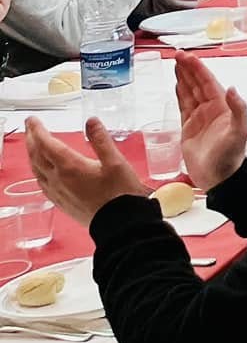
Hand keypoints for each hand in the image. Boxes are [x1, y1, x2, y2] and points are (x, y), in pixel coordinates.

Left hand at [25, 116, 146, 223]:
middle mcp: (58, 179)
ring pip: (36, 170)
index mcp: (70, 167)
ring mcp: (57, 192)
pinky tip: (40, 170)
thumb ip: (101, 140)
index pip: (47, 144)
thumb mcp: (116, 161)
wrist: (119, 222)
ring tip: (32, 144)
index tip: (32, 119)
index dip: (38, 130)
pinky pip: (41, 183)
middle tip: (29, 126)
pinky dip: (37, 171)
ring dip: (32, 154)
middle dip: (31, 139)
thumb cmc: (120, 192)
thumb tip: (90, 121)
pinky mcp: (60, 202)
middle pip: (37, 156)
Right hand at [172, 50, 246, 190]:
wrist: (219, 177)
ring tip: (176, 64)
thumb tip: (231, 88)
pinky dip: (180, 94)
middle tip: (177, 54)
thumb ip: (238, 109)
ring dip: (183, 78)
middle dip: (188, 68)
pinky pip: (183, 106)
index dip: (197, 68)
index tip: (187, 56)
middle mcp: (210, 108)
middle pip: (197, 83)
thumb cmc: (230, 156)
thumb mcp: (238, 131)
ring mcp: (199, 117)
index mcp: (221, 106)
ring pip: (189, 92)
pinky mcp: (188, 127)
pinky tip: (177, 84)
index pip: (207, 82)